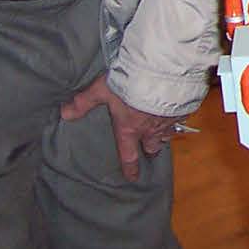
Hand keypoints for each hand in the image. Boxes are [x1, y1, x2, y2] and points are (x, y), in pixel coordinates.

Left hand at [60, 74, 178, 180]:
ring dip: (164, 133)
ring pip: (168, 133)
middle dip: (150, 149)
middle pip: (153, 146)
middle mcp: (151, 128)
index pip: (128, 154)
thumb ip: (84, 102)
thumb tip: (64, 113)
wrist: (162, 70)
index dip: (130, 168)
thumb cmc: (130, 82)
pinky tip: (178, 109)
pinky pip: (182, 116)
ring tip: (164, 131)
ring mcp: (169, 119)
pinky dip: (178, 115)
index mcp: (130, 128)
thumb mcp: (103, 90)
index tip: (132, 177)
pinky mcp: (184, 107)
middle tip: (150, 150)